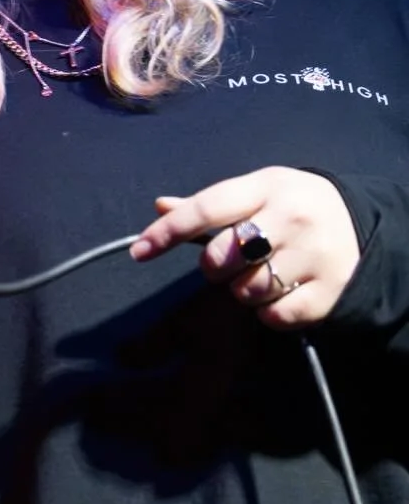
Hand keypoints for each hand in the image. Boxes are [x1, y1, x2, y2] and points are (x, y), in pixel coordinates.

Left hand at [128, 166, 359, 326]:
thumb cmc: (292, 208)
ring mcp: (314, 255)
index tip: (139, 251)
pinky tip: (285, 291)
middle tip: (235, 260)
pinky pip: (274, 316)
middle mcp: (292, 217)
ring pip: (246, 291)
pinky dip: (270, 312)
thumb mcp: (257, 193)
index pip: (207, 208)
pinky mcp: (329, 291)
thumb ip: (210, 205)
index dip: (168, 231)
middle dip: (216, 267)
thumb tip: (159, 206)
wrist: (364, 226)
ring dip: (245, 290)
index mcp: (268, 187)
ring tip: (266, 273)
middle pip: (221, 258)